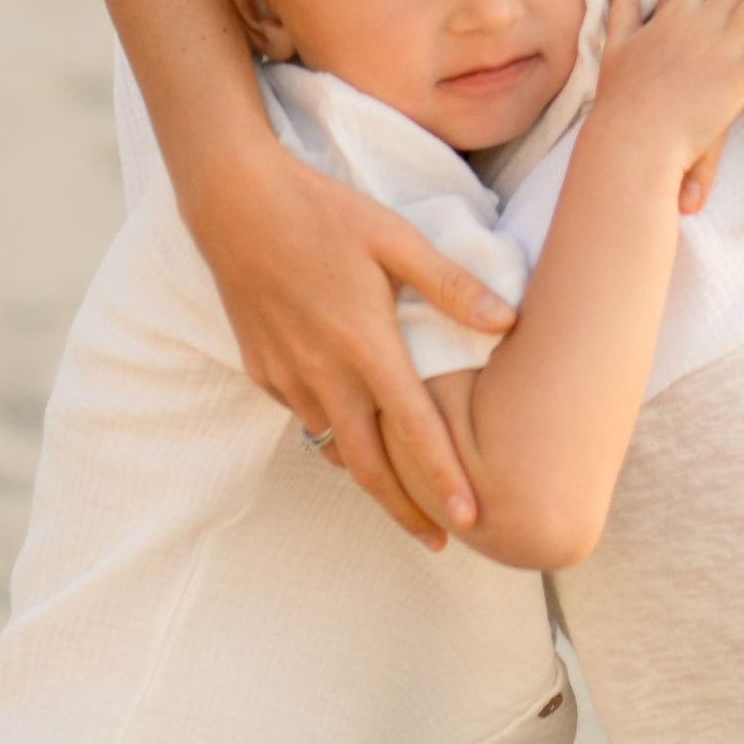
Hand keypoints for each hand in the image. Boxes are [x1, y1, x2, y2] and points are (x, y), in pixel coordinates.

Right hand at [181, 132, 512, 549]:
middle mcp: (324, 375)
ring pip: (333, 444)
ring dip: (368, 471)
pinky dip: (331, 429)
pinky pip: (304, 414)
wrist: (235, 203)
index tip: (472, 521)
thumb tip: (508, 321)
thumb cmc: (323, 212)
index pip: (414, 431)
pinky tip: (349, 421)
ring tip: (402, 489)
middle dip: (406, 512)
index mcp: (365, 346)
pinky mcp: (261, 370)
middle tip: (440, 540)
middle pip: (369, 468)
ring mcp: (287, 377)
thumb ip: (450, 284)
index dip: (444, 481)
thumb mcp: (394, 236)